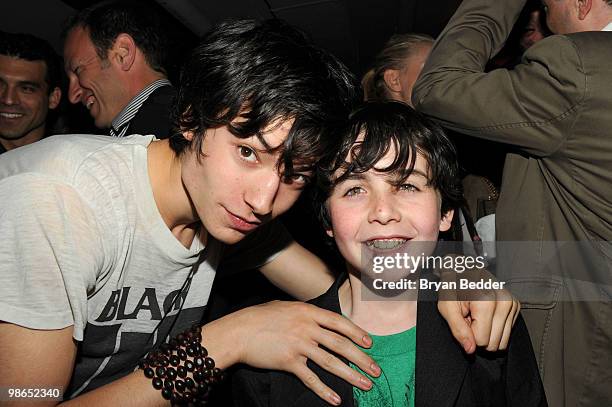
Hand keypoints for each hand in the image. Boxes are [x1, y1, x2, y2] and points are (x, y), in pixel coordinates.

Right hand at [229, 301, 379, 404]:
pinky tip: (335, 399)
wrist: (239, 331)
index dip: (356, 333)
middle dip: (361, 358)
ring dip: (351, 375)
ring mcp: (299, 345)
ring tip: (365, 384)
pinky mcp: (289, 361)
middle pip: (341, 344)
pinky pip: (310, 378)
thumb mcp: (285, 307)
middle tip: (375, 369)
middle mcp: (307, 327)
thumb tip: (318, 318)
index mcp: (307, 312)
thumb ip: (304, 313)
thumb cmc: (259, 317)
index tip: (369, 342)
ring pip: (331, 362)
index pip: (339, 322)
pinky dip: (324, 390)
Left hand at [437, 267, 519, 352]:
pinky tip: (485, 314)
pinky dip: (494, 327)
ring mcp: (512, 303)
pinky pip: (507, 333)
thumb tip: (471, 349)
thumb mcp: (447, 307)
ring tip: (476, 316)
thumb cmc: (452, 287)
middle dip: (478, 335)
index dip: (468, 334)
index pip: (482, 340)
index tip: (463, 320)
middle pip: (494, 343)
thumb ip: (458, 329)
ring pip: (502, 341)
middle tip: (469, 318)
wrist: (462, 268)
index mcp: (486, 300)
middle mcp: (503, 301)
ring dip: (487, 332)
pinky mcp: (515, 305)